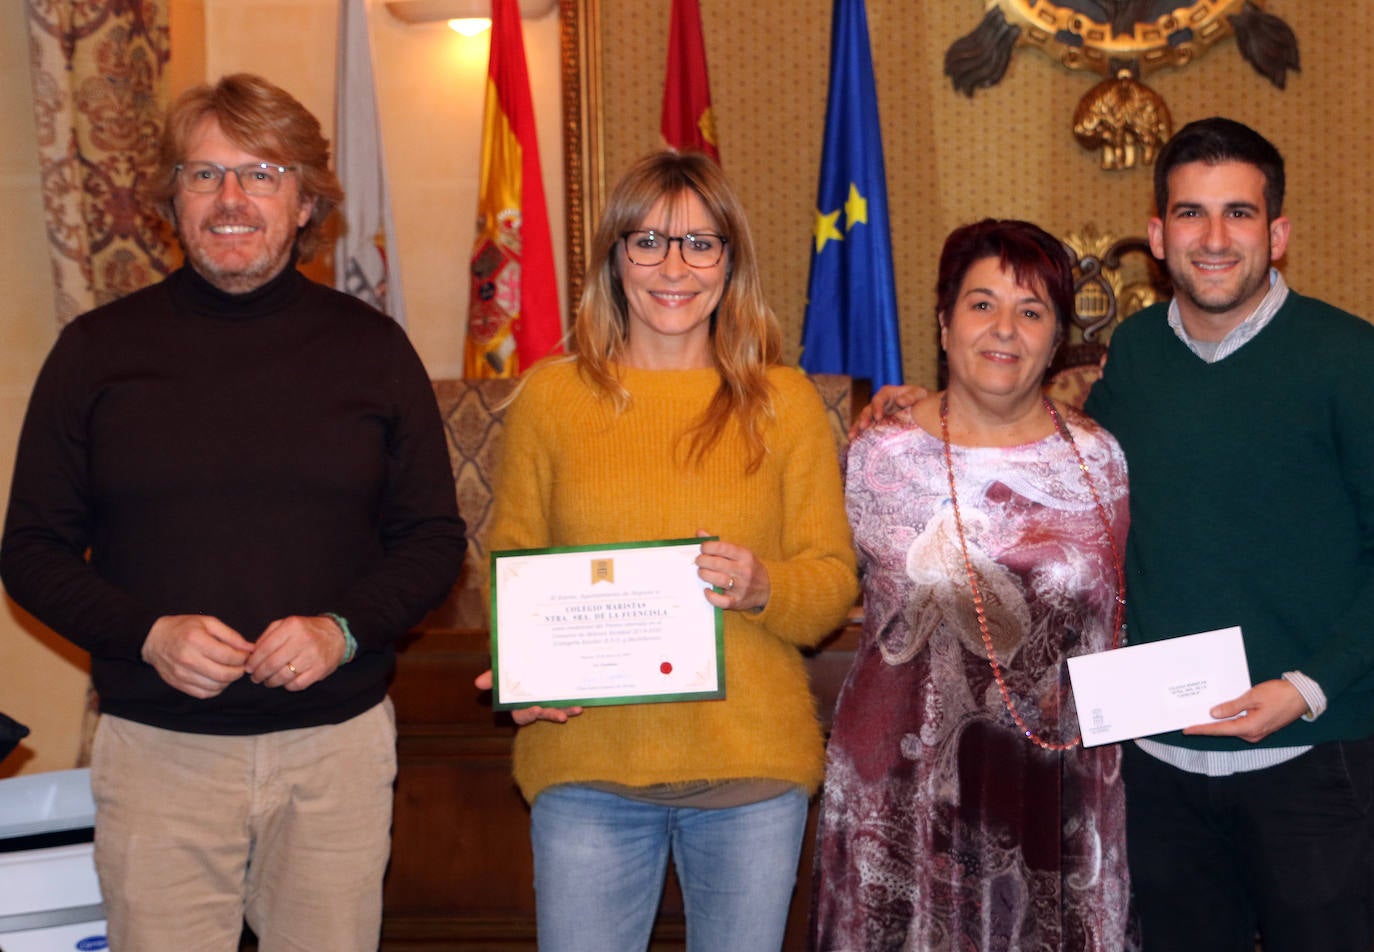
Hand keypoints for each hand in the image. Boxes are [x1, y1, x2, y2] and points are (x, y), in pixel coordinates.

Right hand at [141, 615, 251, 698]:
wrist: (155, 639)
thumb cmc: (184, 628)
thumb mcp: (208, 623)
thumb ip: (231, 636)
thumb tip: (250, 648)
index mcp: (196, 640)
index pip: (228, 656)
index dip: (243, 658)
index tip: (246, 655)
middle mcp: (188, 659)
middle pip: (224, 674)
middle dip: (239, 671)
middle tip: (241, 666)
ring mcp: (182, 674)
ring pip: (216, 686)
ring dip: (228, 681)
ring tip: (229, 671)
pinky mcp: (179, 684)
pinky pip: (204, 693)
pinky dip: (216, 689)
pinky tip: (218, 679)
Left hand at [245, 615, 348, 690]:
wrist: (336, 636)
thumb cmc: (306, 631)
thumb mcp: (286, 624)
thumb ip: (267, 636)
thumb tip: (251, 654)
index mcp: (292, 626)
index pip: (265, 648)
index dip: (254, 661)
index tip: (248, 667)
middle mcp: (303, 640)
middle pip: (272, 664)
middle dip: (259, 674)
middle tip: (255, 677)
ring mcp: (313, 656)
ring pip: (283, 676)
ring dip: (271, 682)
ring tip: (267, 681)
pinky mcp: (320, 670)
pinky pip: (297, 684)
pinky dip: (287, 686)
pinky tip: (284, 682)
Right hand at [474, 670, 582, 725]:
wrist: (533, 656)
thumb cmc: (513, 668)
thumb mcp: (503, 671)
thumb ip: (494, 676)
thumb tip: (477, 683)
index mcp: (518, 703)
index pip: (521, 714)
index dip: (528, 714)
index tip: (536, 710)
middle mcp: (534, 704)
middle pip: (542, 714)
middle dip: (552, 715)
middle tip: (562, 715)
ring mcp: (548, 701)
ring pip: (558, 709)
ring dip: (568, 710)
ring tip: (578, 709)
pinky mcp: (561, 696)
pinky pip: (568, 702)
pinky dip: (575, 702)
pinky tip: (583, 702)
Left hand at [696, 531, 769, 611]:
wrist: (767, 588)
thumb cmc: (747, 567)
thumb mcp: (739, 553)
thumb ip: (719, 544)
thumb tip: (699, 533)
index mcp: (745, 555)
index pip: (723, 547)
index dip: (708, 546)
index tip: (702, 548)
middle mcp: (744, 570)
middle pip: (718, 564)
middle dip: (702, 561)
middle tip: (698, 561)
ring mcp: (741, 587)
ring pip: (719, 580)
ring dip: (705, 575)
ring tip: (701, 572)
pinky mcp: (737, 601)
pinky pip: (722, 601)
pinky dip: (711, 596)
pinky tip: (707, 590)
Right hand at [849, 384, 926, 439]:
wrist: (925, 409)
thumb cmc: (922, 399)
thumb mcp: (919, 394)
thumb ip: (910, 396)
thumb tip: (899, 401)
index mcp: (887, 393)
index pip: (878, 399)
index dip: (876, 407)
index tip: (878, 417)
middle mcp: (879, 404)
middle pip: (868, 410)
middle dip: (864, 418)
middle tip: (862, 428)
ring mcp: (877, 414)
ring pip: (864, 420)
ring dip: (857, 428)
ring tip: (851, 437)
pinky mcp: (877, 425)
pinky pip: (867, 429)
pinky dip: (861, 435)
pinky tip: (855, 443)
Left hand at [1181, 678, 1309, 742]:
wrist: (1302, 696)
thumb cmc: (1279, 694)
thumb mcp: (1252, 697)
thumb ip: (1232, 706)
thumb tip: (1214, 713)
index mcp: (1250, 728)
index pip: (1220, 730)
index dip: (1202, 729)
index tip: (1187, 730)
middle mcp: (1253, 735)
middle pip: (1224, 731)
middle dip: (1207, 726)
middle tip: (1189, 720)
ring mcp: (1257, 733)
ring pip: (1232, 729)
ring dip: (1218, 723)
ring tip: (1200, 716)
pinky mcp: (1261, 728)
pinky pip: (1240, 726)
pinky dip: (1229, 721)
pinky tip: (1220, 714)